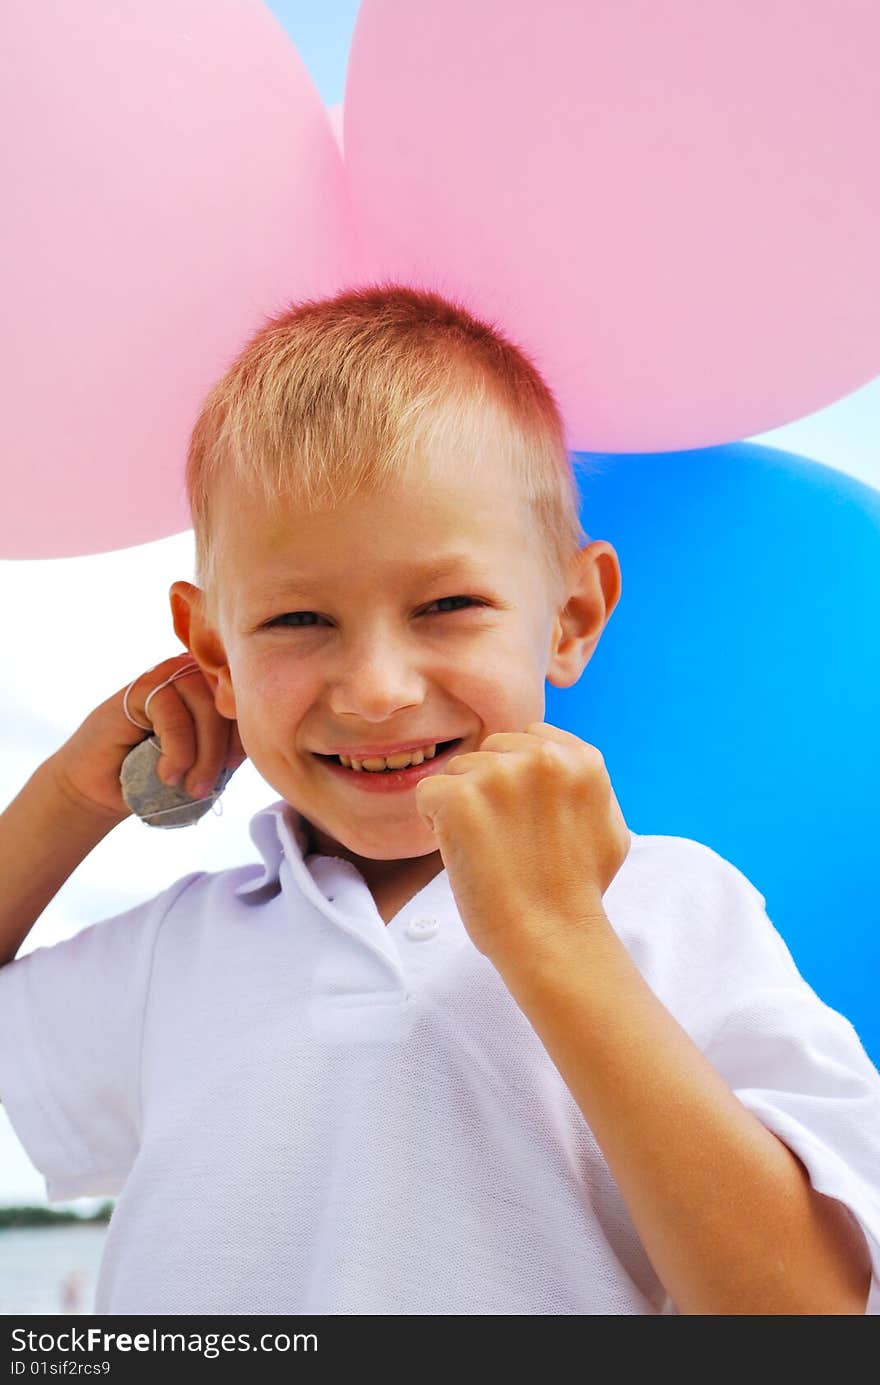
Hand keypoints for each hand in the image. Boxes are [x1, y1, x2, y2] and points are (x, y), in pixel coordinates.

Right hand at [50, 653, 247, 822]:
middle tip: (206, 788)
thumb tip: (268, 741)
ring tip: (189, 786)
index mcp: (217, 689)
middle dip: (223, 752)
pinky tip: (166, 773)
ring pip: (206, 707)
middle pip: (230, 703)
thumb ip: (232, 746)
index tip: (232, 769)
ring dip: (203, 755)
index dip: (247, 737)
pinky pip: (174, 714)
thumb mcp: (206, 761)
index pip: (249, 704)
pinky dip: (177, 750)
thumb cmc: (160, 775)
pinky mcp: (141, 687)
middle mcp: (196, 674)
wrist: (102, 786)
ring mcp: (168, 675)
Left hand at [414, 721, 630, 959]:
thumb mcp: (610, 826)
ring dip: (462, 804)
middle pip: (490, 750)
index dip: (517, 779)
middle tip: (504, 837)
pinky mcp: (460, 797)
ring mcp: (500, 774)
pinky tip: (463, 852)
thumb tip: (558, 757)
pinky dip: (435, 822)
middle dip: (489, 786)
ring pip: (458, 771)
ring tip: (487, 848)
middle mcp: (543, 758)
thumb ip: (583, 785)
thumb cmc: (578, 891)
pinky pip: (428, 794)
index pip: (528, 738)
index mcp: (581, 760)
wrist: (552, 935)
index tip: (524, 817)